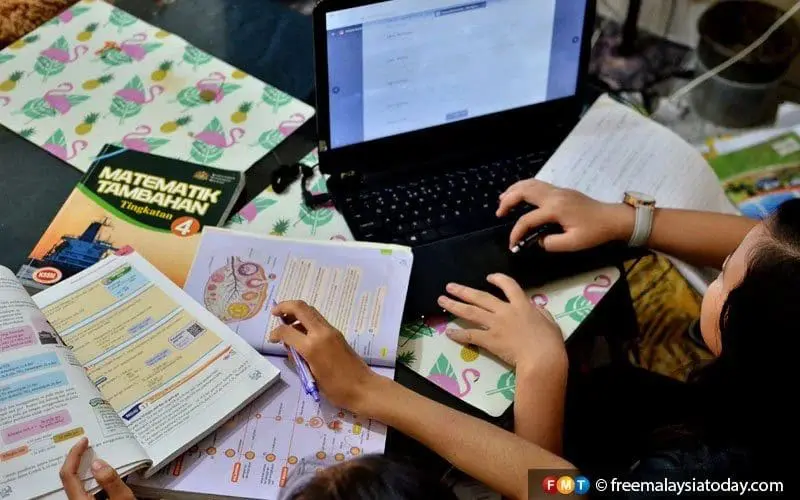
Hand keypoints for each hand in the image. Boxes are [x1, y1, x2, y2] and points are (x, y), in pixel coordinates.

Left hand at [61, 437, 135, 499]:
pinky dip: (88, 475)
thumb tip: (98, 463)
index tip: (84, 441)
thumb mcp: (123, 499)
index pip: (68, 474)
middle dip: (76, 458)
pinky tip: (97, 471)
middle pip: (68, 477)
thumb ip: (111, 482)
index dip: (74, 454)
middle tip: (85, 443)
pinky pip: (83, 487)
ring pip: (75, 482)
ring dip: (81, 466)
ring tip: (90, 453)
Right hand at [269, 301, 379, 413]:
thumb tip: (291, 348)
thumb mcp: (312, 376)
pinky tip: (302, 332)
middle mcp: (321, 333)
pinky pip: (318, 320)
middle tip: (275, 313)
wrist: (364, 388)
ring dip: (297, 312)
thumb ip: (299, 359)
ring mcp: (331, 331)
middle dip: (285, 307)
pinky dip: (307, 320)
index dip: (275, 333)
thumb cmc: (336, 389)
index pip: (287, 331)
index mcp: (312, 346)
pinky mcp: (337, 333)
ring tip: (287, 324)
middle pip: (300, 308)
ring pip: (311, 311)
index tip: (271, 339)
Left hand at [438, 274, 565, 368]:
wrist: (542, 358)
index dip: (498, 279)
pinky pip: (470, 335)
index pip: (508, 285)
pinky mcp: (489, 340)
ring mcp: (495, 325)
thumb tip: (535, 308)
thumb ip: (541, 313)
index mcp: (522, 305)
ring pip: (470, 312)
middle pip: (480, 297)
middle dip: (463, 291)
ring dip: (454, 305)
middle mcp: (505, 311)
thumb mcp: (550, 322)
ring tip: (442, 300)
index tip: (489, 277)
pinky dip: (458, 334)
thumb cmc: (550, 342)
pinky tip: (448, 332)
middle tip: (449, 286)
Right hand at [498, 179, 633, 250]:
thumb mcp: (573, 243)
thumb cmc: (594, 232)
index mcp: (555, 209)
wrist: (612, 218)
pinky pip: (537, 184)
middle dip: (508, 201)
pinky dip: (524, 187)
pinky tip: (519, 193)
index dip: (516, 232)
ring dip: (514, 190)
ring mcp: (557, 190)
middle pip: (524, 192)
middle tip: (499, 213)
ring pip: (529, 184)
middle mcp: (553, 196)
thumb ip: (551, 243)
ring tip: (503, 200)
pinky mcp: (561, 190)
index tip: (512, 245)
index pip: (528, 219)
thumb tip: (538, 240)